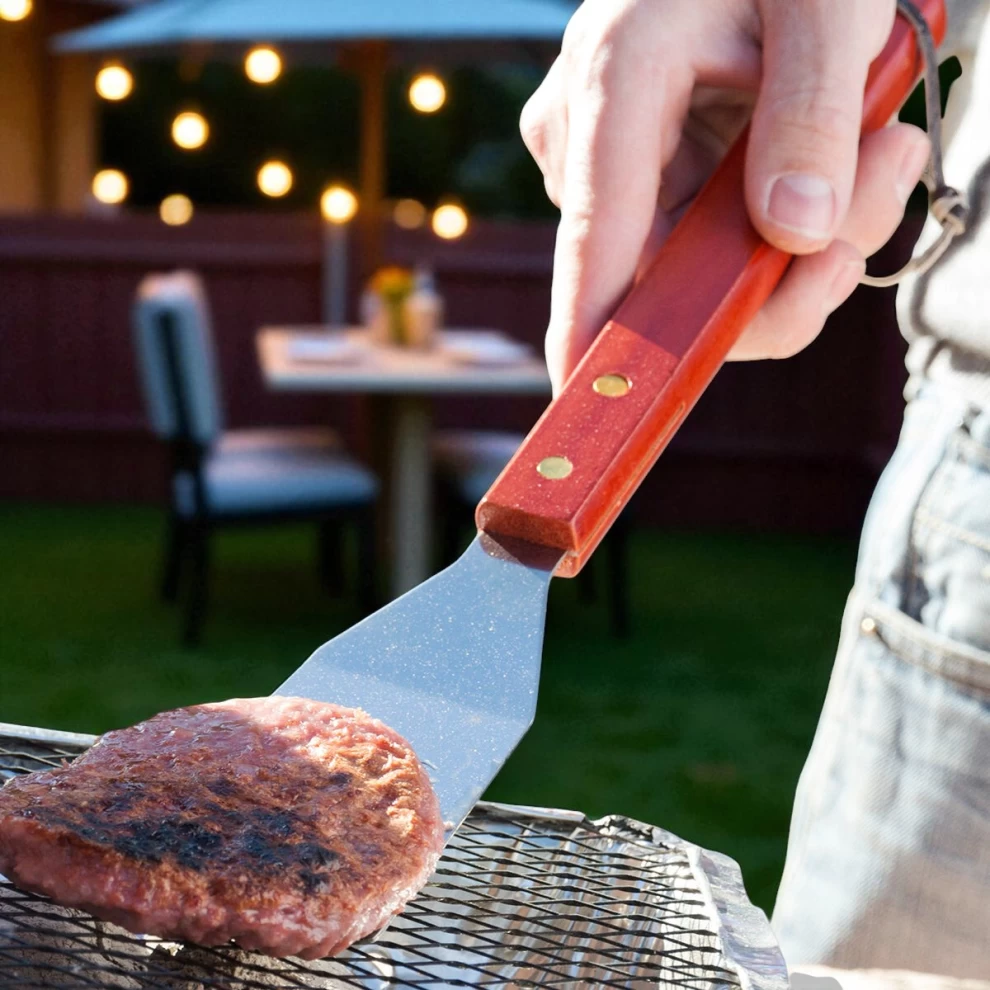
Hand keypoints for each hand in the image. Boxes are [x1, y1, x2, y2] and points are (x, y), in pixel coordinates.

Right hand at [521, 0, 930, 390]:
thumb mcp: (827, 3)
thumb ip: (814, 114)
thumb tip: (797, 237)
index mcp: (615, 83)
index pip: (598, 240)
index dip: (594, 334)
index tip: (589, 406)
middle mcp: (591, 139)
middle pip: (664, 279)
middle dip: (781, 276)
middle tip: (880, 188)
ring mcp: (610, 164)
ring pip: (693, 271)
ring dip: (798, 250)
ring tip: (879, 152)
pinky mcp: (640, 177)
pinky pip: (704, 246)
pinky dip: (779, 232)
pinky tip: (837, 163)